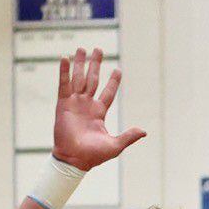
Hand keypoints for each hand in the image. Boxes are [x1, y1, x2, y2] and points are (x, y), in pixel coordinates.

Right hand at [52, 48, 145, 171]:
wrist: (74, 159)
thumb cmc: (94, 155)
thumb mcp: (115, 145)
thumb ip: (128, 136)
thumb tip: (144, 131)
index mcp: (99, 112)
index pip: (108, 93)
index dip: (113, 81)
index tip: (118, 69)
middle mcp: (87, 105)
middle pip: (92, 80)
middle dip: (95, 65)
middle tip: (98, 50)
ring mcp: (74, 103)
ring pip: (78, 78)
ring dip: (80, 64)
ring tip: (82, 49)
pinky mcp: (63, 104)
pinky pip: (63, 85)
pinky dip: (64, 72)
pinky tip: (65, 58)